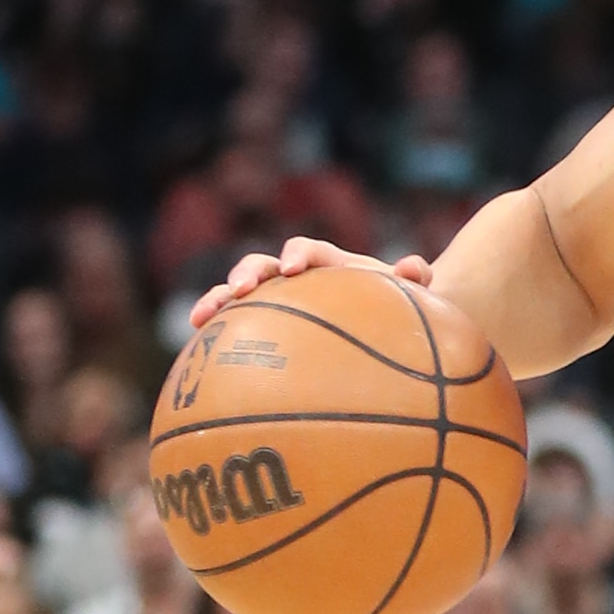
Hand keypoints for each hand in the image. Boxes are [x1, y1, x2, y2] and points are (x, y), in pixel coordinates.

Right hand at [187, 235, 434, 335]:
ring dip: (218, 300)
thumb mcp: (413, 294)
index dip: (299, 254)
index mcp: (331, 264)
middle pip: (265, 265)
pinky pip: (237, 331)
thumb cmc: (398, 306)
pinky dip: (217, 339)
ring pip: (240, 294)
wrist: (388, 320)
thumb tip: (413, 268)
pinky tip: (197, 363)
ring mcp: (279, 301)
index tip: (293, 266)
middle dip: (248, 272)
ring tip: (199, 317)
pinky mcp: (266, 327)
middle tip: (240, 288)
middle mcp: (298, 277)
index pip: (310, 250)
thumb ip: (415, 277)